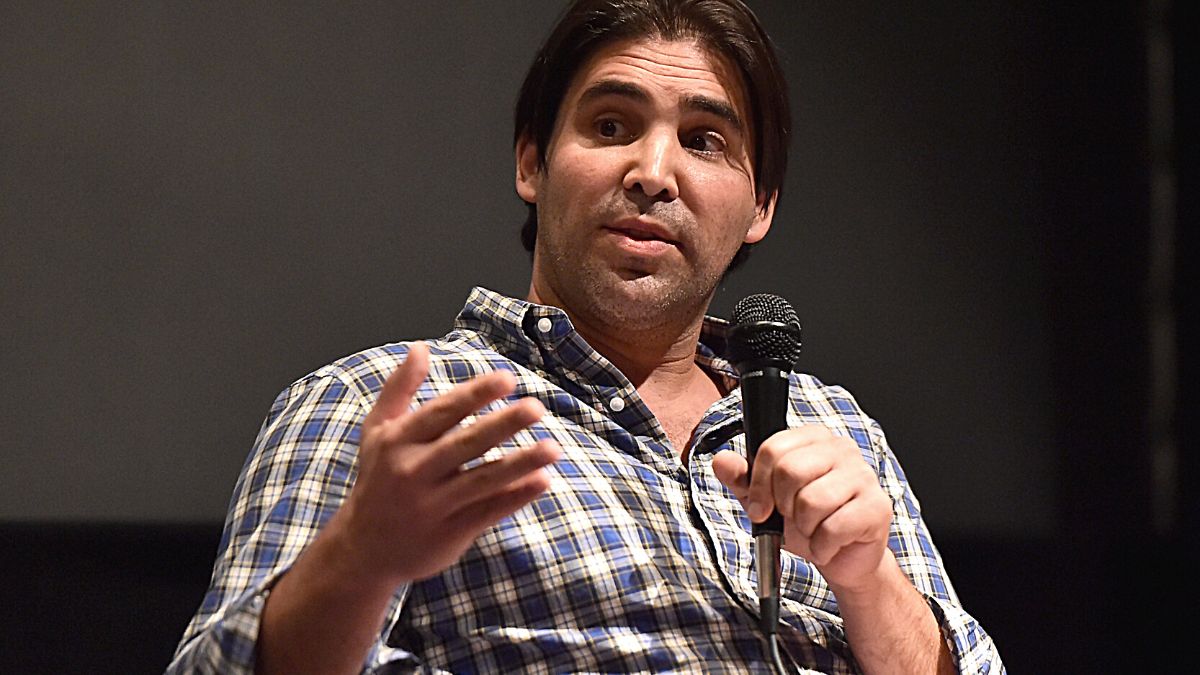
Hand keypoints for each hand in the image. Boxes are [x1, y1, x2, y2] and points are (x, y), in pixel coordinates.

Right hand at [333, 343, 560, 585]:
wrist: (364, 549)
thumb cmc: (378, 479)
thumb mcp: (378, 431)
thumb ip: (399, 388)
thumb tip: (420, 348)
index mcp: (398, 442)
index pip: (442, 412)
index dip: (475, 394)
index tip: (507, 379)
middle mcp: (414, 472)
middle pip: (465, 444)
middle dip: (502, 425)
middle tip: (536, 407)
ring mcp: (433, 505)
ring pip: (482, 480)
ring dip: (520, 463)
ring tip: (553, 448)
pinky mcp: (450, 532)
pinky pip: (488, 511)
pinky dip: (515, 496)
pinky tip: (543, 481)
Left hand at [712, 425, 892, 593]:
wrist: (843, 559)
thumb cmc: (808, 523)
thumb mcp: (768, 500)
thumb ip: (743, 479)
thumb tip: (722, 461)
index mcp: (814, 439)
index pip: (773, 448)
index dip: (759, 483)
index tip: (760, 507)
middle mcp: (842, 450)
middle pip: (790, 471)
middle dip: (783, 506)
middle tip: (793, 518)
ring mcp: (864, 477)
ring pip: (812, 501)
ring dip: (804, 528)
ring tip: (814, 530)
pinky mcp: (877, 507)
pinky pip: (834, 528)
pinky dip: (822, 546)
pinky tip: (828, 545)